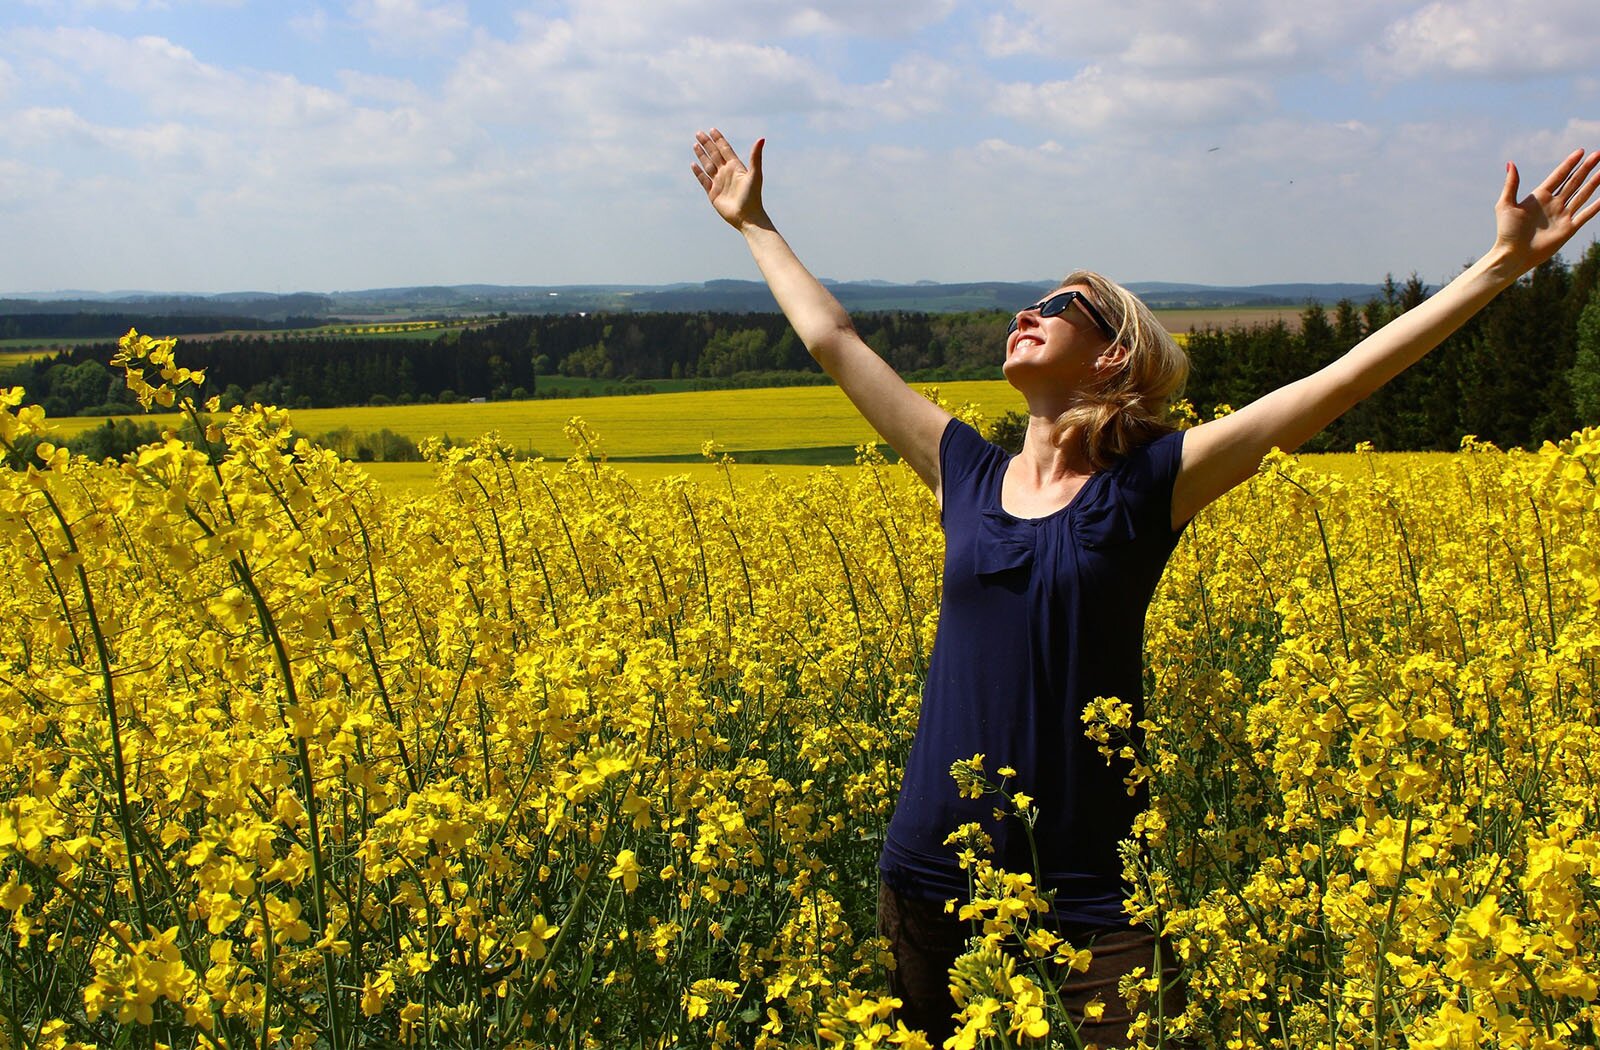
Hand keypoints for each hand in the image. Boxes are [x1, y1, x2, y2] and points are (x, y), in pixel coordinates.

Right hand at [692, 128, 767, 230]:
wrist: (747, 217)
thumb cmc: (753, 196)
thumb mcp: (755, 174)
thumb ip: (756, 156)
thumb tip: (762, 138)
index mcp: (736, 167)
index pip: (725, 149)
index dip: (719, 139)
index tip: (712, 130)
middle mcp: (726, 173)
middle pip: (714, 155)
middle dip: (707, 144)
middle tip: (698, 133)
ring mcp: (719, 182)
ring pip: (708, 165)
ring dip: (702, 155)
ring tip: (695, 145)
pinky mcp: (713, 193)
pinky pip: (703, 180)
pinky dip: (698, 172)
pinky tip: (693, 164)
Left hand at [1495, 149, 1599, 272]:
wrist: (1514, 254)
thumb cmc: (1507, 231)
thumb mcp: (1506, 205)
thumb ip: (1511, 184)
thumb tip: (1511, 163)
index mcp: (1539, 196)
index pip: (1558, 176)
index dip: (1570, 163)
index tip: (1581, 151)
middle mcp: (1553, 204)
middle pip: (1573, 182)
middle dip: (1586, 168)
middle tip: (1598, 154)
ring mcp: (1562, 215)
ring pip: (1582, 195)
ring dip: (1594, 183)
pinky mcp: (1568, 228)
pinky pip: (1586, 214)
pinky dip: (1596, 206)